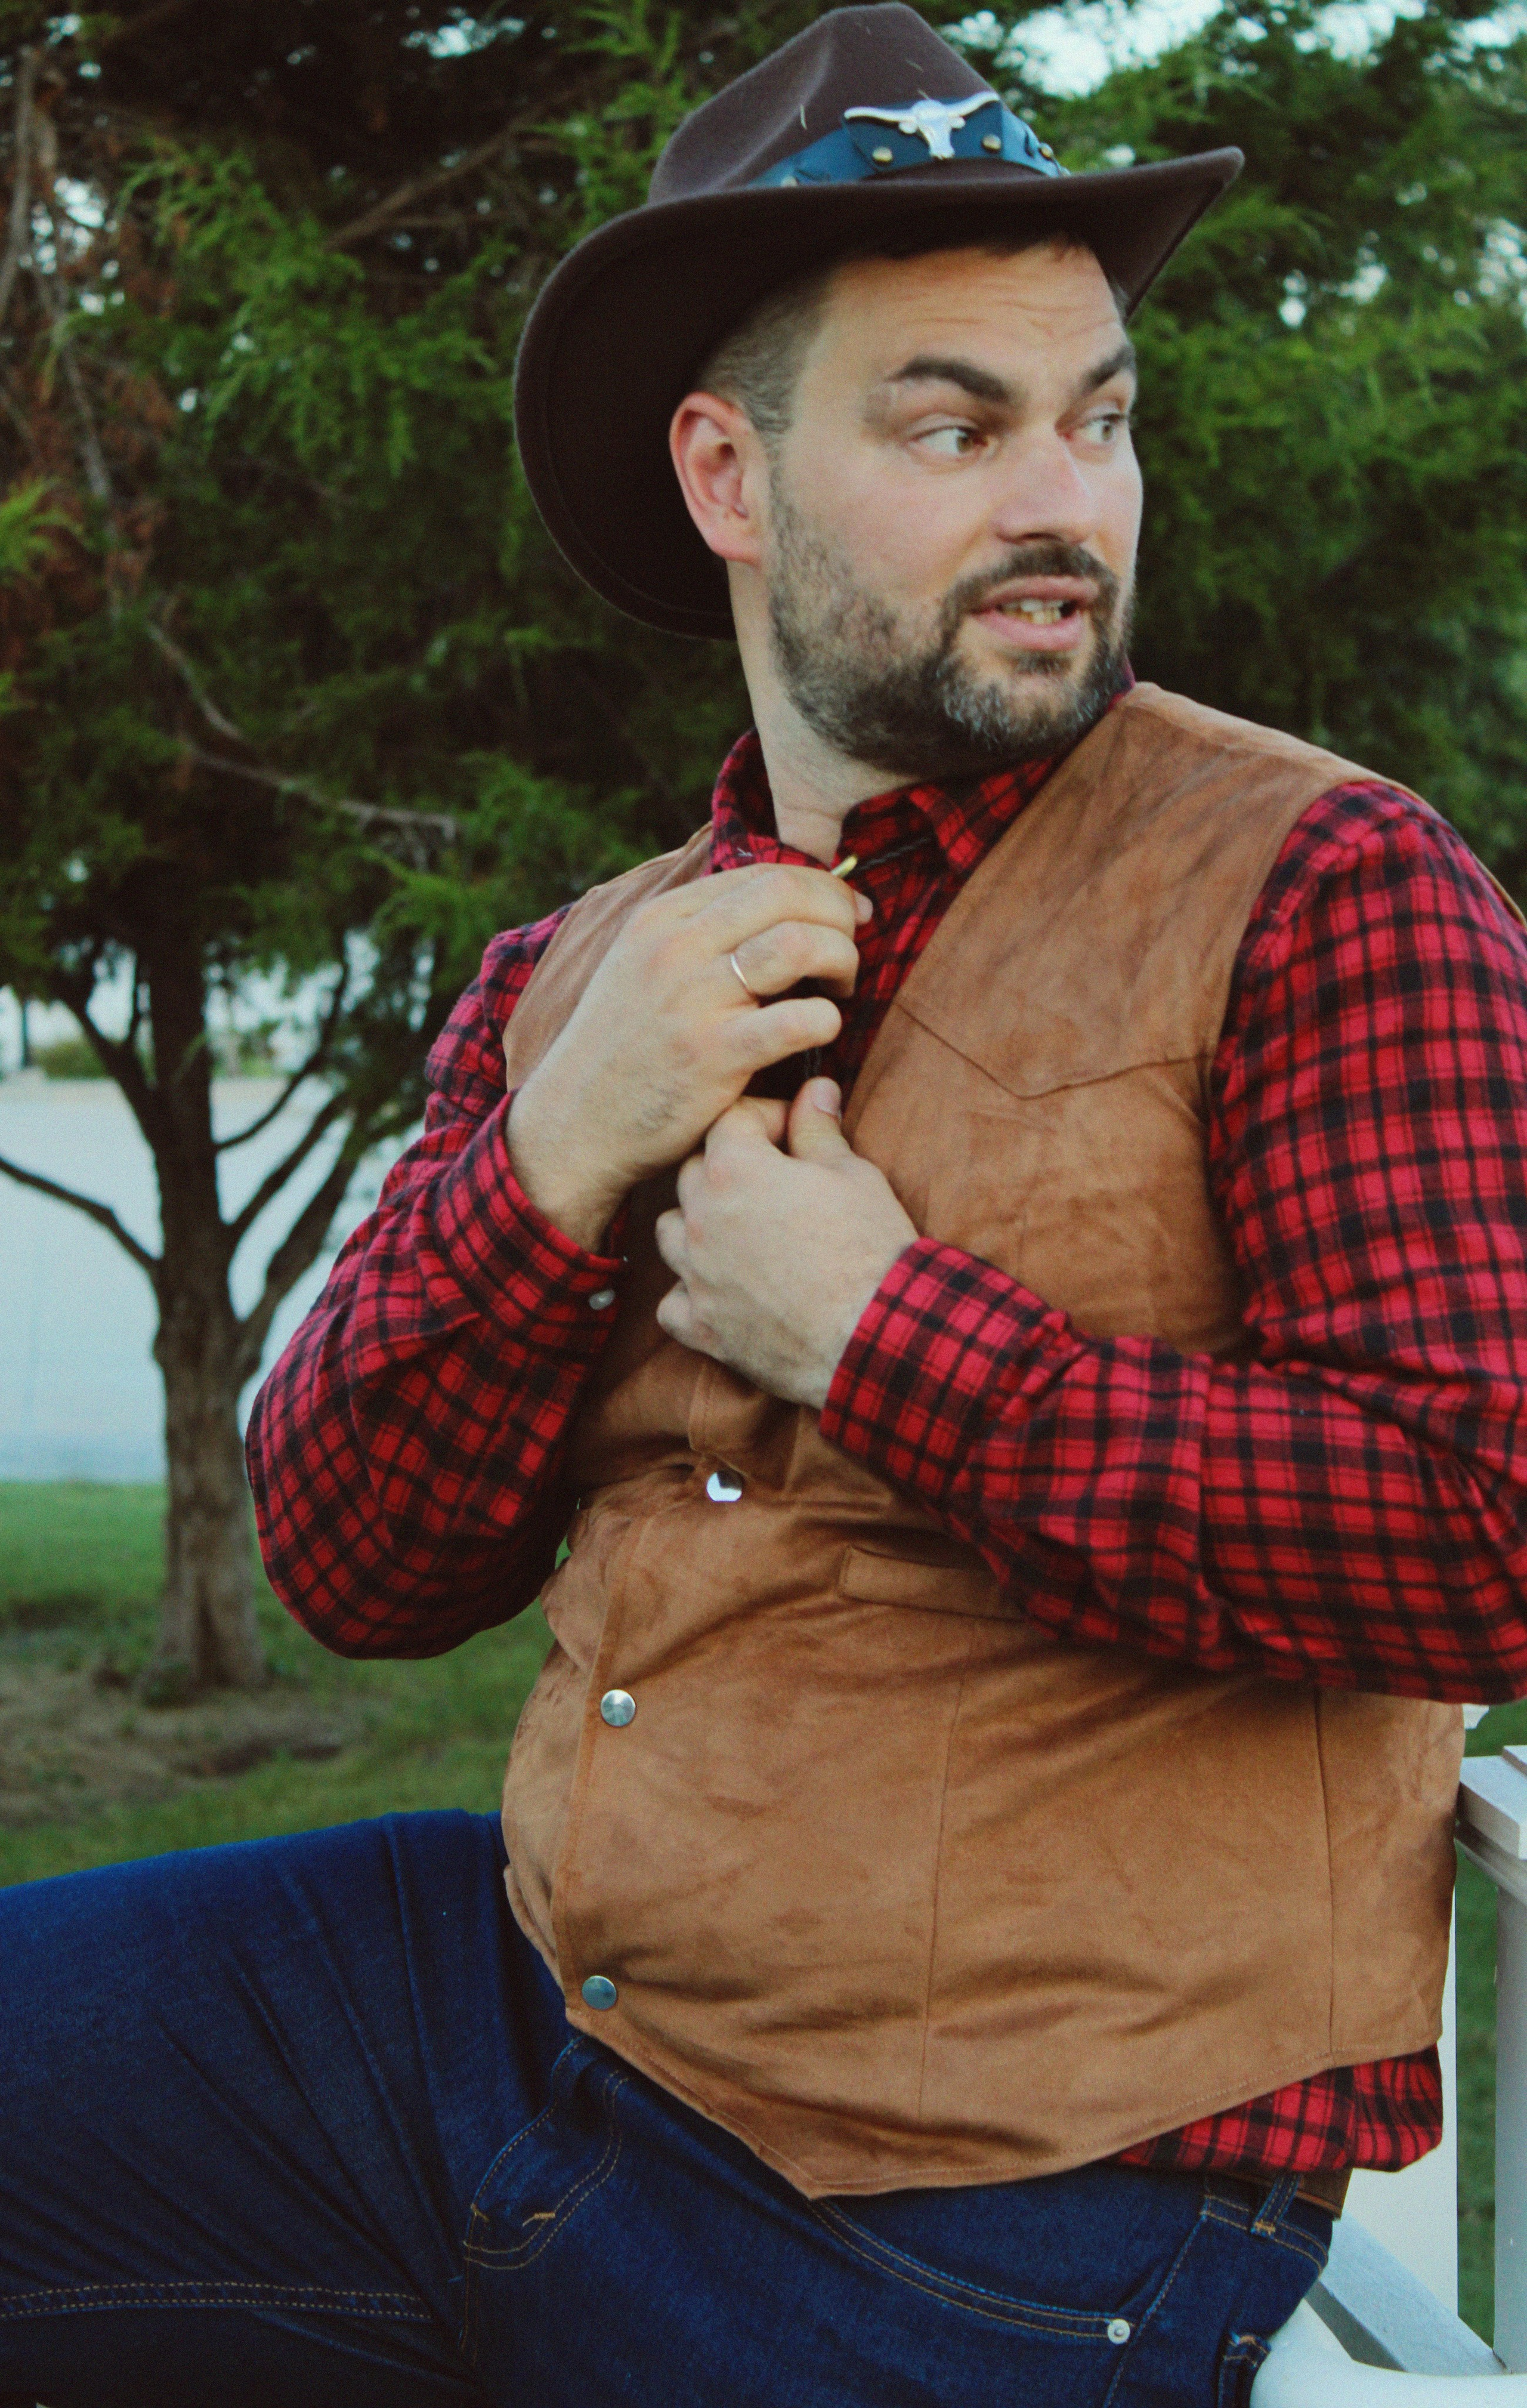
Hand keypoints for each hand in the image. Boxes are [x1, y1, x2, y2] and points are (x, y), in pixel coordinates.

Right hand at [507, 866, 870, 1247]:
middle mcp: (675, 947)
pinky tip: (822, 1031)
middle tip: (853, 947)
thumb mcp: (641, 968)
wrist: (577, 1123)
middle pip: (787, 894)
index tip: (848, 914)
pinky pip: (799, 1020)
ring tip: (842, 987)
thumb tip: (779, 908)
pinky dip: (827, 1020)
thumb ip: (697, 935)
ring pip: (799, 944)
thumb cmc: (624, 1049)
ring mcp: (694, 999)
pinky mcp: (714, 1055)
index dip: (821, 888)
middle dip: (840, 914)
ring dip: (842, 958)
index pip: (762, 874)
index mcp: (661, 918)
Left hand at [654, 1080, 917, 1409]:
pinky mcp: (702, 1325)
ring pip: (671, 1231)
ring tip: (742, 1232)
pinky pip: (672, 1301)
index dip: (768, 1117)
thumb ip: (819, 1130)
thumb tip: (816, 1089)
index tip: (795, 1130)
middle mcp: (702, 1219)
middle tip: (777, 1181)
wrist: (875, 1336)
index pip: (731, 1119)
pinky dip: (691, 1292)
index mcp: (736, 1170)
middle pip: (694, 1171)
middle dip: (731, 1166)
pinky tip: (723, 1290)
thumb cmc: (870, 1249)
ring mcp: (697, 1275)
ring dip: (699, 1225)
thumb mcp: (853, 1175)